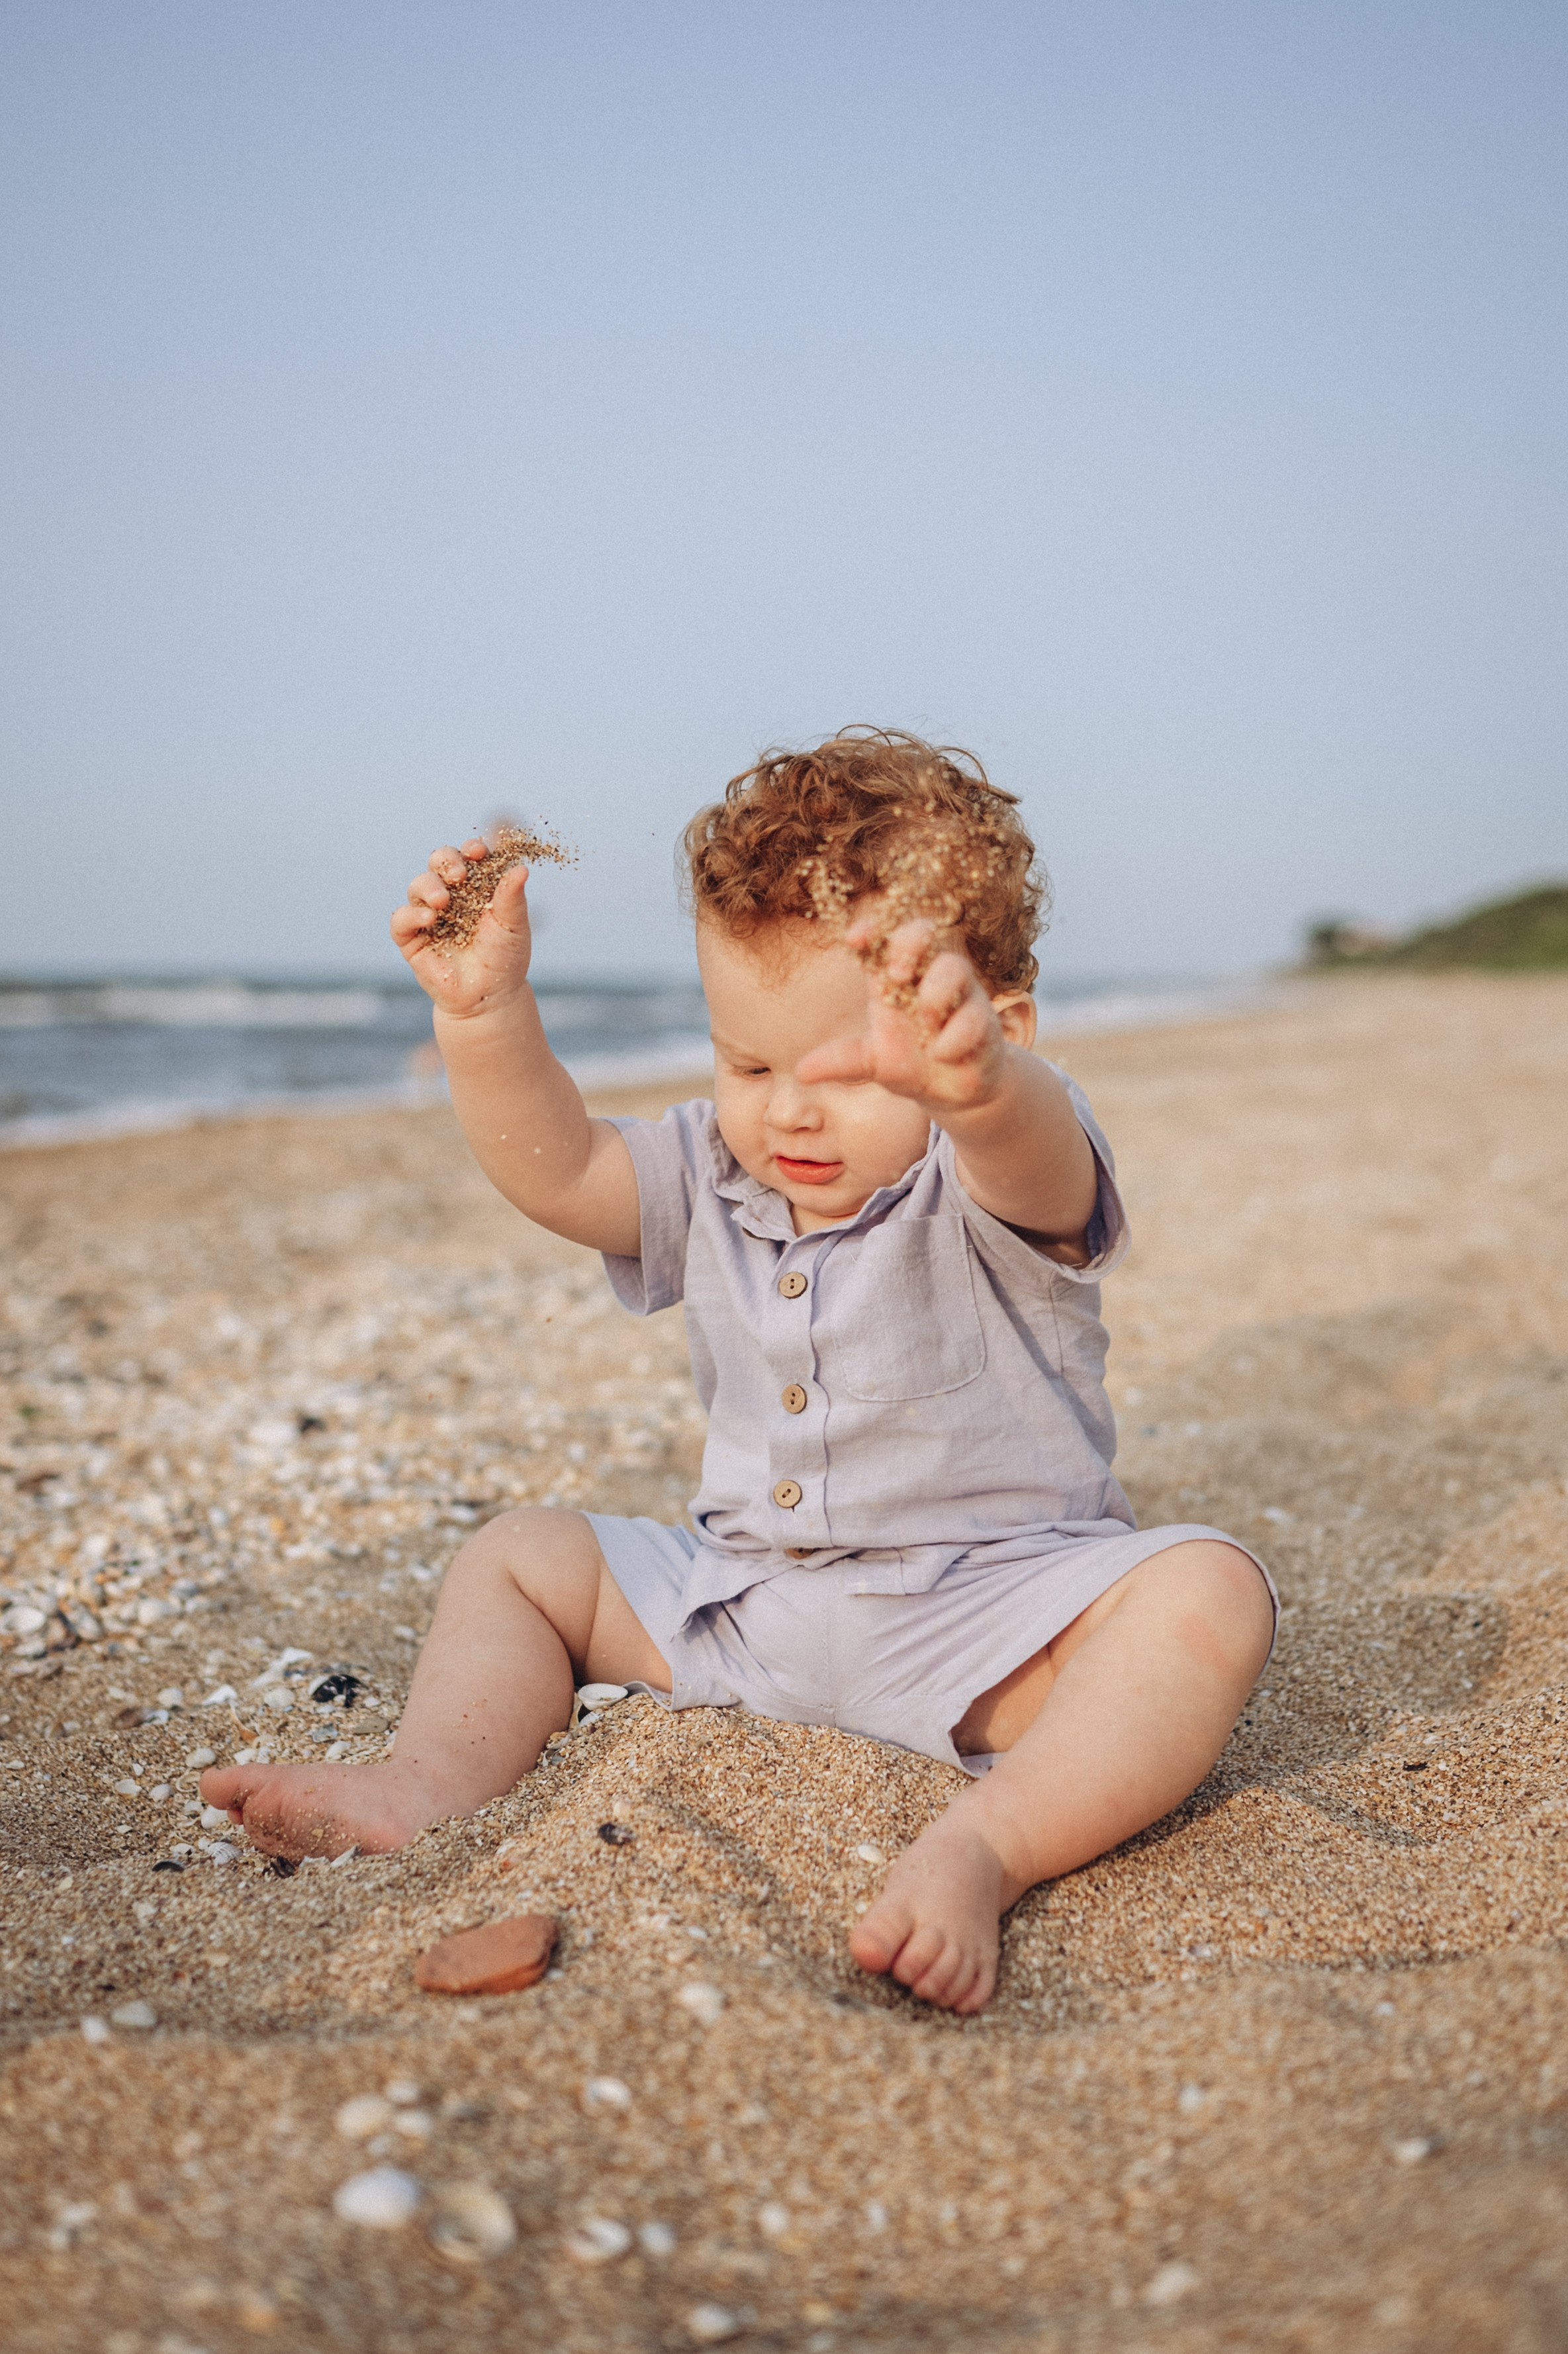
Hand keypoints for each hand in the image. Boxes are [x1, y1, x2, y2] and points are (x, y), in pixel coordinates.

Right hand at [390, 839, 533, 1020]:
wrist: (490, 996)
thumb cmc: (505, 958)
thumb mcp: (513, 925)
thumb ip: (513, 897)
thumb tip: (521, 867)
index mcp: (475, 885)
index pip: (468, 856)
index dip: (471, 850)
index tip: (479, 852)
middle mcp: (450, 894)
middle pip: (438, 862)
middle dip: (445, 861)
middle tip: (459, 875)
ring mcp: (428, 914)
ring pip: (418, 885)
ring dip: (429, 887)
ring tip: (443, 902)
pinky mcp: (411, 938)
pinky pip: (400, 919)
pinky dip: (411, 914)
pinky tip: (429, 919)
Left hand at [796, 917, 1010, 1110]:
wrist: (954, 1093)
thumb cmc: (911, 1065)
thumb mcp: (871, 1064)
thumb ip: (842, 1062)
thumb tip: (802, 1072)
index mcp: (893, 981)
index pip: (881, 942)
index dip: (870, 931)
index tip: (855, 938)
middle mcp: (926, 978)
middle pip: (922, 932)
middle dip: (910, 942)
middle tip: (898, 973)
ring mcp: (958, 995)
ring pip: (955, 966)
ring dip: (937, 991)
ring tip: (927, 1022)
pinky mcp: (983, 1019)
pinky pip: (974, 1014)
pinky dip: (955, 1035)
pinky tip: (942, 1054)